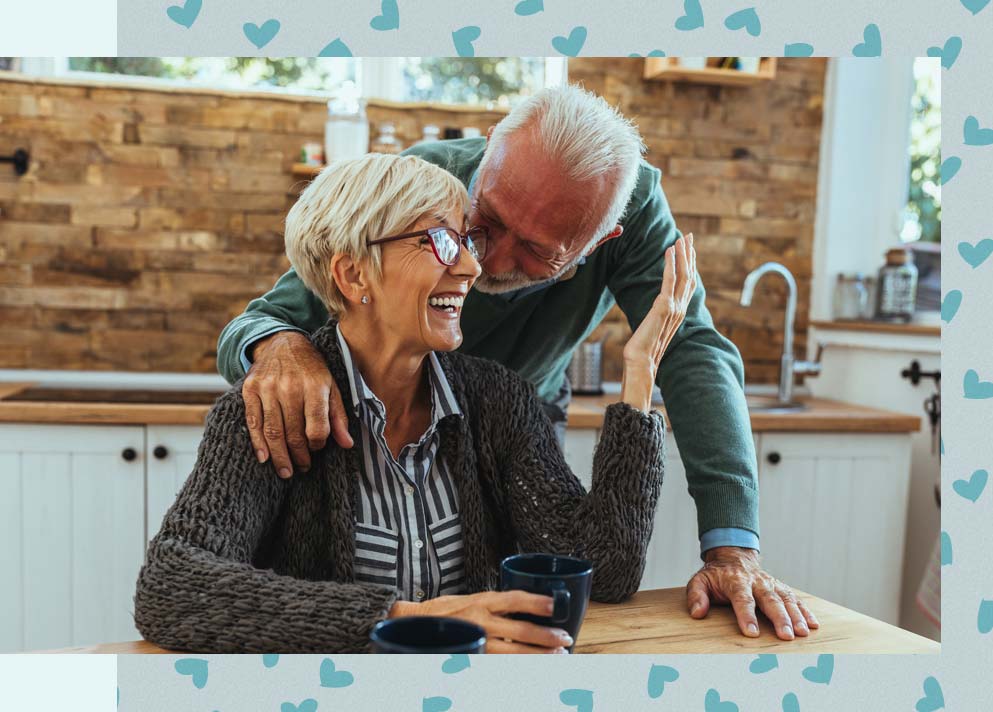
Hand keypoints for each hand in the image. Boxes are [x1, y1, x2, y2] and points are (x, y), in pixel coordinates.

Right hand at [242, 330, 353, 477]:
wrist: (283, 342)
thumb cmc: (312, 369)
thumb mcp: (331, 387)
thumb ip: (338, 416)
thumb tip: (347, 444)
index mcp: (315, 386)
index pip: (317, 426)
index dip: (318, 444)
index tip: (317, 449)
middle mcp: (290, 387)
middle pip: (293, 432)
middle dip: (299, 456)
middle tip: (302, 468)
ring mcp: (267, 388)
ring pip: (273, 432)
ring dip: (279, 456)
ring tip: (286, 471)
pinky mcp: (250, 389)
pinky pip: (253, 422)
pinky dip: (258, 443)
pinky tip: (264, 458)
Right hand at [389, 591, 572, 653]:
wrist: (408, 626)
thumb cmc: (440, 613)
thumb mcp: (467, 599)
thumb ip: (491, 605)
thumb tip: (521, 608)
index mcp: (480, 601)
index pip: (514, 598)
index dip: (537, 601)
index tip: (556, 605)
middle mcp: (480, 621)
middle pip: (520, 630)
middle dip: (546, 636)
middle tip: (565, 640)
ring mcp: (476, 641)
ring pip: (514, 652)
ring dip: (538, 655)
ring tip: (557, 657)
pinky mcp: (471, 657)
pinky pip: (499, 666)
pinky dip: (518, 669)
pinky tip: (532, 671)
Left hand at [621, 233, 696, 410]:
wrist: (640, 363)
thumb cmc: (643, 349)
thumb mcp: (652, 328)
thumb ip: (658, 316)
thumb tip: (657, 309)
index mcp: (679, 313)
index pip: (688, 284)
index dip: (689, 265)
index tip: (688, 249)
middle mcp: (681, 309)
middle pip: (690, 276)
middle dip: (689, 255)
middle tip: (689, 236)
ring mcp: (675, 308)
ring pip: (684, 276)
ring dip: (683, 255)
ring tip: (681, 238)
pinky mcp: (664, 308)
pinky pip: (670, 281)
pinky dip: (671, 264)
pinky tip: (669, 250)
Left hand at [685, 547, 819, 639]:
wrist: (733, 557)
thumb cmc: (716, 575)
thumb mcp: (699, 581)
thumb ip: (696, 595)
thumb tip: (697, 613)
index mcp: (735, 581)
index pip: (742, 599)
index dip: (746, 616)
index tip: (751, 633)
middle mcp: (756, 582)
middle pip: (769, 599)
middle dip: (779, 618)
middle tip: (786, 636)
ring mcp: (771, 583)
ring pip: (786, 599)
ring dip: (796, 616)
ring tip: (803, 633)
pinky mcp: (780, 587)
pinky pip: (795, 598)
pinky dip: (805, 611)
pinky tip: (814, 625)